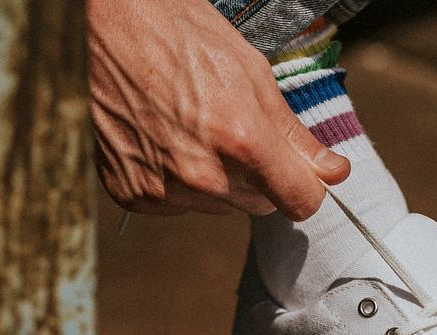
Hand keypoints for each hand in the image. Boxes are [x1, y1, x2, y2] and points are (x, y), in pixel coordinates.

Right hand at [87, 0, 349, 219]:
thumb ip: (295, 135)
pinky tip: (162, 140)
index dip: (304, 186)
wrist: (102, 26)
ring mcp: (164, 189)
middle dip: (258, 176)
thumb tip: (334, 172)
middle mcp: (203, 175)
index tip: (299, 174)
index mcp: (242, 141)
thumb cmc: (178, 36)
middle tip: (232, 130)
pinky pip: (175, 205)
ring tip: (190, 127)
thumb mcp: (252, 74)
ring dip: (215, 179)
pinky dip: (175, 182)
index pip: (300, 202)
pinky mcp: (132, 194)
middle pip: (259, 205)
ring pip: (217, 206)